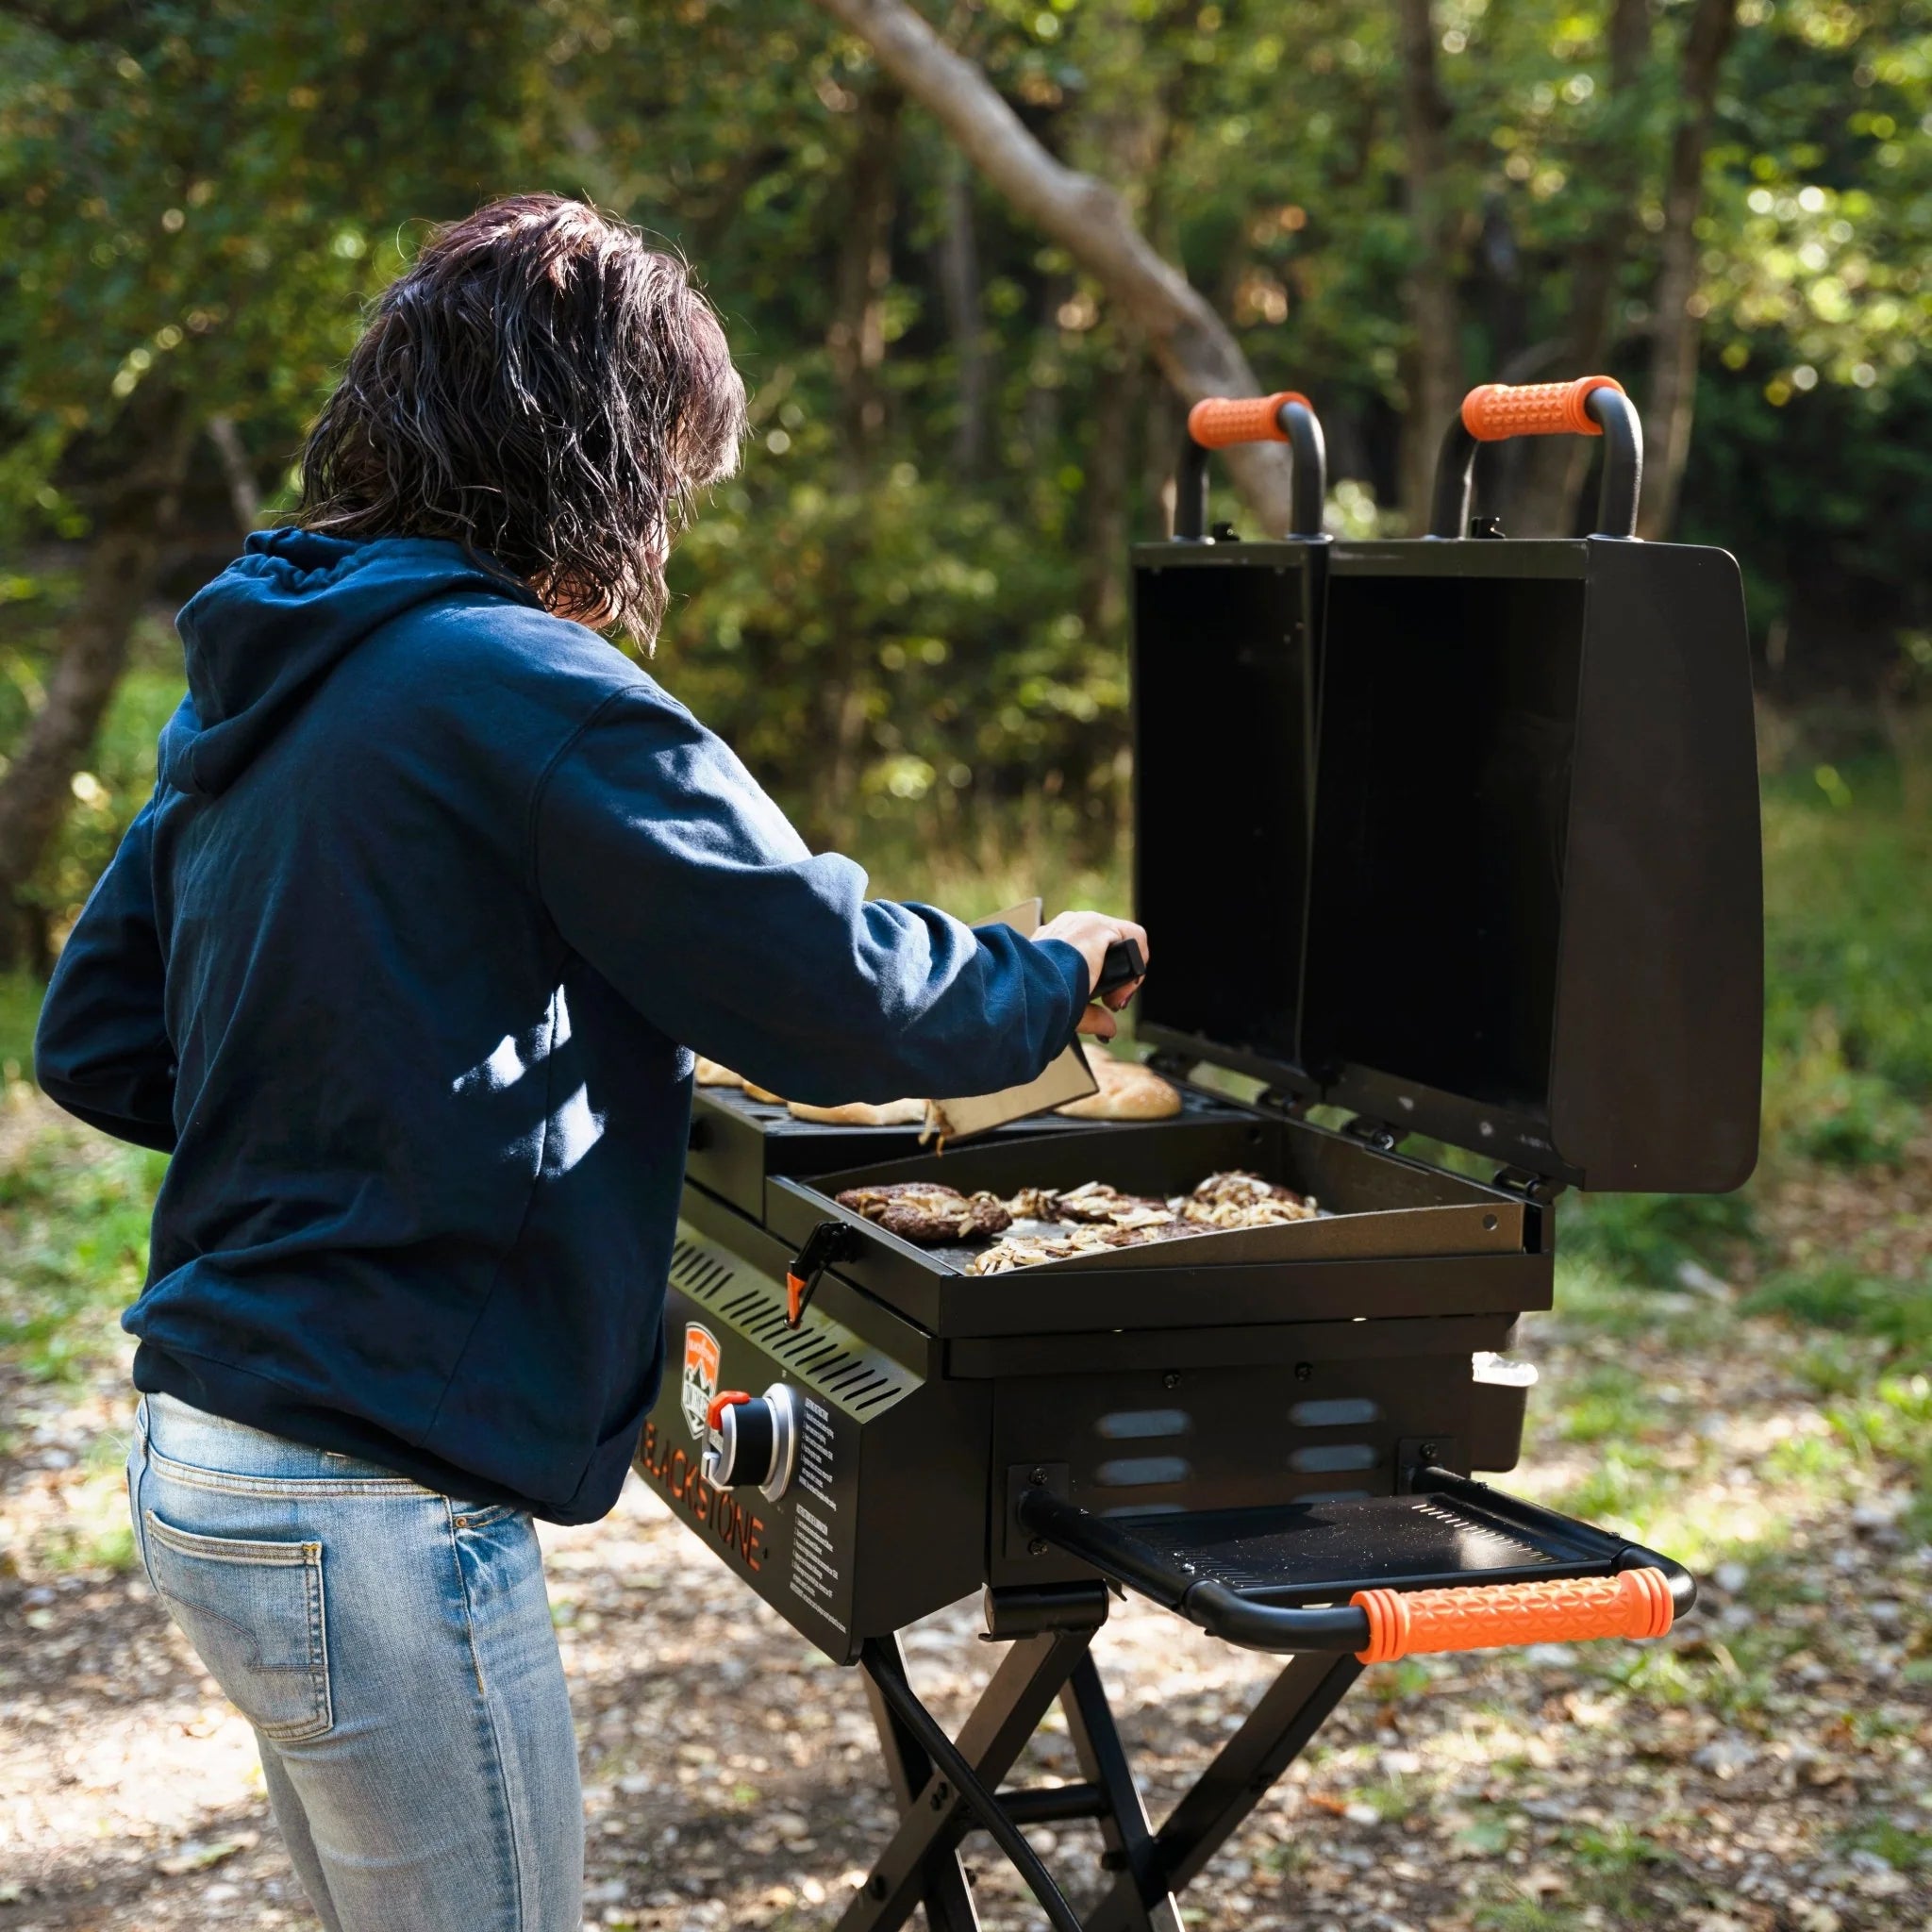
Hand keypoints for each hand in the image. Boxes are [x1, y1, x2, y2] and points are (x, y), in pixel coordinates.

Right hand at [1033, 911, 1148, 1039]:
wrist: (1030, 989)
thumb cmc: (1036, 998)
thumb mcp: (1068, 1008)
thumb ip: (1091, 1016)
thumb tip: (1109, 1028)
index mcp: (1053, 942)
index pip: (1091, 950)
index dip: (1103, 976)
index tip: (1103, 1002)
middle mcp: (1068, 927)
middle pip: (1109, 946)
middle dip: (1116, 978)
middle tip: (1112, 1003)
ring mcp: (1083, 922)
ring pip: (1122, 941)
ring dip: (1127, 972)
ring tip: (1116, 998)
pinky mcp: (1098, 927)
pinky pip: (1135, 935)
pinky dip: (1139, 961)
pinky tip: (1126, 985)